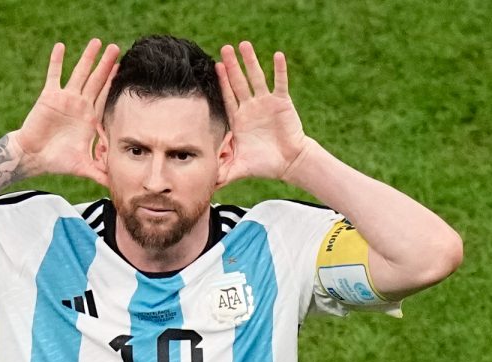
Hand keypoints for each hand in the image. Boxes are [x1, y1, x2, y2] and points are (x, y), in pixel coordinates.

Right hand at [12, 39, 119, 184]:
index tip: (124, 70)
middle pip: (96, 81)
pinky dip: (57, 61)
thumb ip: (101, 173)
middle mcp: (79, 105)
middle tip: (116, 48)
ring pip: (79, 74)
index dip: (114, 84)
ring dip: (87, 58)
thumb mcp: (84, 167)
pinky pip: (53, 75)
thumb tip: (118, 187)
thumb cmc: (57, 162)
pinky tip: (61, 46)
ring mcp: (65, 99)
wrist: (33, 157)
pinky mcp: (50, 96)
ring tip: (97, 42)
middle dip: (106, 65)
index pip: (105, 97)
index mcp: (89, 118)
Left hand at [216, 41, 310, 184]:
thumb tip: (203, 185)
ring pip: (257, 78)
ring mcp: (266, 103)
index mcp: (239, 119)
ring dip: (251, 62)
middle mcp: (251, 107)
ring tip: (244, 45)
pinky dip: (279, 70)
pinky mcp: (282, 103)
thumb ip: (220, 173)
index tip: (215, 66)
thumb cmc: (263, 164)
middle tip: (225, 48)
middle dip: (232, 66)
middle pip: (239, 83)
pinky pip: (280, 83)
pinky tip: (277, 55)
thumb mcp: (238, 168)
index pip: (228, 97)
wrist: (288, 163)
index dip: (222, 82)